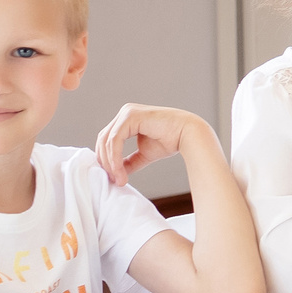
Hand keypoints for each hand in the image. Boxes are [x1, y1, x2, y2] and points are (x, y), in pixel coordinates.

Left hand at [94, 105, 217, 186]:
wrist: (188, 135)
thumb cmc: (171, 141)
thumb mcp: (144, 154)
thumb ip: (129, 161)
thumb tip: (116, 173)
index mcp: (127, 119)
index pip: (107, 139)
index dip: (106, 159)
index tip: (113, 177)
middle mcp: (125, 113)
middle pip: (103, 139)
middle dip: (106, 162)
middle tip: (114, 180)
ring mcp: (127, 112)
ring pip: (107, 141)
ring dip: (110, 163)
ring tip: (119, 179)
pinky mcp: (131, 116)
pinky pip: (115, 140)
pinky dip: (115, 158)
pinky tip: (120, 171)